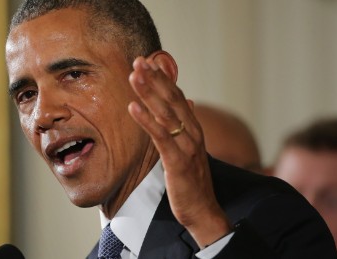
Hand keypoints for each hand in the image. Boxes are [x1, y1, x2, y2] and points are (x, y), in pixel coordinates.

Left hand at [127, 54, 231, 246]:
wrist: (203, 211)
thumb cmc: (193, 182)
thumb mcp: (190, 150)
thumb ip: (187, 125)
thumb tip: (188, 102)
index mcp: (194, 129)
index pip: (178, 98)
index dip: (163, 79)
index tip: (149, 62)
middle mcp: (193, 133)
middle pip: (172, 100)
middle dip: (155, 79)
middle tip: (138, 61)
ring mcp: (187, 147)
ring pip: (166, 114)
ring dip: (149, 93)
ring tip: (134, 76)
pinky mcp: (178, 162)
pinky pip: (161, 137)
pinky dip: (147, 121)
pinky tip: (133, 108)